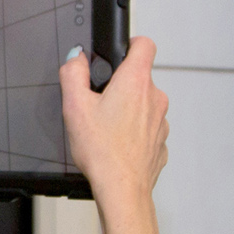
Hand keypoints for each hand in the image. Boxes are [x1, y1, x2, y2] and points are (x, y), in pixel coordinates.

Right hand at [58, 39, 169, 205]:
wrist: (122, 189)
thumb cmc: (102, 151)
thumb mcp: (74, 107)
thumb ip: (72, 74)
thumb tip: (75, 57)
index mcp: (135, 81)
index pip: (144, 44)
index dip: (130, 44)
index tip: (119, 53)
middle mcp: (155, 97)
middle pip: (140, 78)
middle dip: (121, 87)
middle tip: (99, 104)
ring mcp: (161, 121)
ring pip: (144, 106)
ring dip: (128, 112)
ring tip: (106, 130)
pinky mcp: (161, 142)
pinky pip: (146, 130)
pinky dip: (134, 134)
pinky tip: (117, 146)